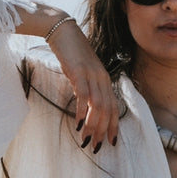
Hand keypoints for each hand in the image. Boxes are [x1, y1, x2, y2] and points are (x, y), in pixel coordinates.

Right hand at [46, 21, 120, 151]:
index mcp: (105, 80)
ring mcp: (92, 75)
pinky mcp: (79, 72)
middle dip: (103, 131)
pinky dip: (83, 111)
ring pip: (98, 106)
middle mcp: (102, 78)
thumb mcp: (83, 72)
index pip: (114, 107)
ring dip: (93, 126)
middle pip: (108, 110)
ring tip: (86, 140)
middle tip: (96, 147)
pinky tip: (79, 123)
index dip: (114, 126)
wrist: (62, 30)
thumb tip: (86, 108)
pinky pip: (84, 95)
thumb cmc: (71, 53)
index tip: (110, 142)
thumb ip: (87, 88)